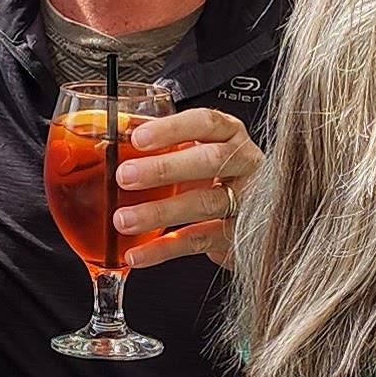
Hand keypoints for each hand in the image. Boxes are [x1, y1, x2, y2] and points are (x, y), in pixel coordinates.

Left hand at [116, 106, 259, 273]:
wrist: (255, 213)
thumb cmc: (214, 173)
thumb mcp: (195, 149)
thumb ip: (164, 141)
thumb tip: (120, 134)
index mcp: (230, 135)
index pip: (206, 123)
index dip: (172, 129)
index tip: (138, 138)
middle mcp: (243, 164)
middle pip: (210, 161)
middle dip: (164, 168)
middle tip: (126, 176)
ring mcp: (245, 201)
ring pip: (204, 204)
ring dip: (159, 212)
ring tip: (125, 219)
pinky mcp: (236, 236)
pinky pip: (198, 241)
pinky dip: (164, 249)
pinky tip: (137, 253)